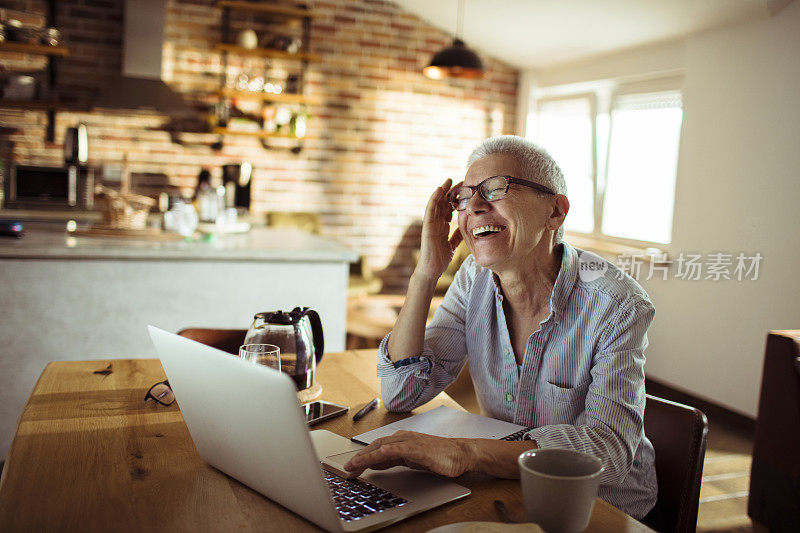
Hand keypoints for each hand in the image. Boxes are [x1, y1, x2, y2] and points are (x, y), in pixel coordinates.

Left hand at [343, 430, 470, 477]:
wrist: (459, 454)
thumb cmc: (438, 456)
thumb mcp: (411, 459)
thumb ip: (393, 459)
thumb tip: (375, 463)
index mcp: (401, 440)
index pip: (376, 447)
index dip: (361, 456)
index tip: (350, 467)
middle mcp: (403, 438)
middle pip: (375, 446)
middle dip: (359, 457)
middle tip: (347, 469)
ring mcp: (410, 442)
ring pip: (383, 447)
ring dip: (367, 456)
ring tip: (355, 464)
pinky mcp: (419, 449)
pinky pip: (400, 449)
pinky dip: (388, 450)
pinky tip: (380, 453)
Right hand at [415, 179, 463, 281]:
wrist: (432, 270)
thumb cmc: (440, 258)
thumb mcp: (453, 244)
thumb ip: (457, 235)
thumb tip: (466, 227)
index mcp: (442, 226)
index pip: (449, 209)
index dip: (456, 199)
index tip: (466, 190)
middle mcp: (436, 223)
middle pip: (443, 203)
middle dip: (451, 192)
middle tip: (460, 181)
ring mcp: (431, 224)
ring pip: (436, 203)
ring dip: (442, 191)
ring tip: (449, 181)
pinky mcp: (427, 226)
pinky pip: (430, 210)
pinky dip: (433, 199)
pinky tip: (439, 190)